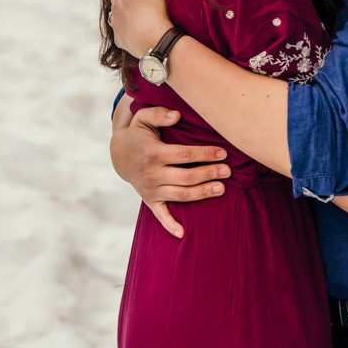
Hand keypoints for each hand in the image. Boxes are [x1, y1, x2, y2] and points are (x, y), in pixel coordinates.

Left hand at [108, 0, 172, 58]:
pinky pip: (121, 29)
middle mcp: (115, 4)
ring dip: (123, 6)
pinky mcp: (121, 37)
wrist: (151, 39)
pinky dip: (125, 26)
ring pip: (117, 10)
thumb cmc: (150, 6)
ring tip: (134, 5)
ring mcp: (117, 22)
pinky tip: (133, 27)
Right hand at [111, 104, 227, 238]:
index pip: (183, 155)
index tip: (223, 153)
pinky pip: (160, 215)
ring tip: (222, 189)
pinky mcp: (149, 200)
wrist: (119, 155)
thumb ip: (159, 113)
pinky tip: (183, 234)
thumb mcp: (143, 117)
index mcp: (152, 153)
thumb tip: (177, 115)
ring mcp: (150, 189)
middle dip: (208, 174)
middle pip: (185, 176)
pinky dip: (170, 225)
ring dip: (202, 193)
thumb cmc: (139, 133)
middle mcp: (150, 174)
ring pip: (180, 195)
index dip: (204, 154)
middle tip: (228, 171)